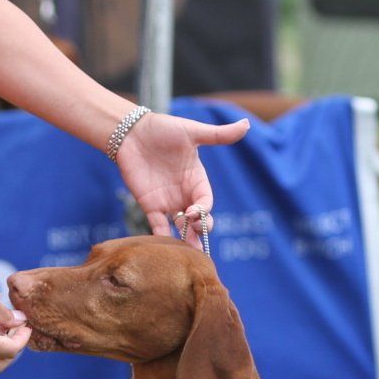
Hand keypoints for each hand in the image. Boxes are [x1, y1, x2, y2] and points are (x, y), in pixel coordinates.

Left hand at [115, 112, 249, 245]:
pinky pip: (157, 225)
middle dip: (200, 230)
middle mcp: (185, 194)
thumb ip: (219, 135)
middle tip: (197, 236)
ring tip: (188, 254)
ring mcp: (167, 201)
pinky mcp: (149, 205)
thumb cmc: (164, 129)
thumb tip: (247, 124)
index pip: (206, 201)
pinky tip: (165, 246)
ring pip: (180, 227)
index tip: (197, 212)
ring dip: (185, 240)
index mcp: (197, 180)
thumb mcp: (193, 132)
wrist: (131, 131)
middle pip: (197, 219)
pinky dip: (161, 236)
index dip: (204, 210)